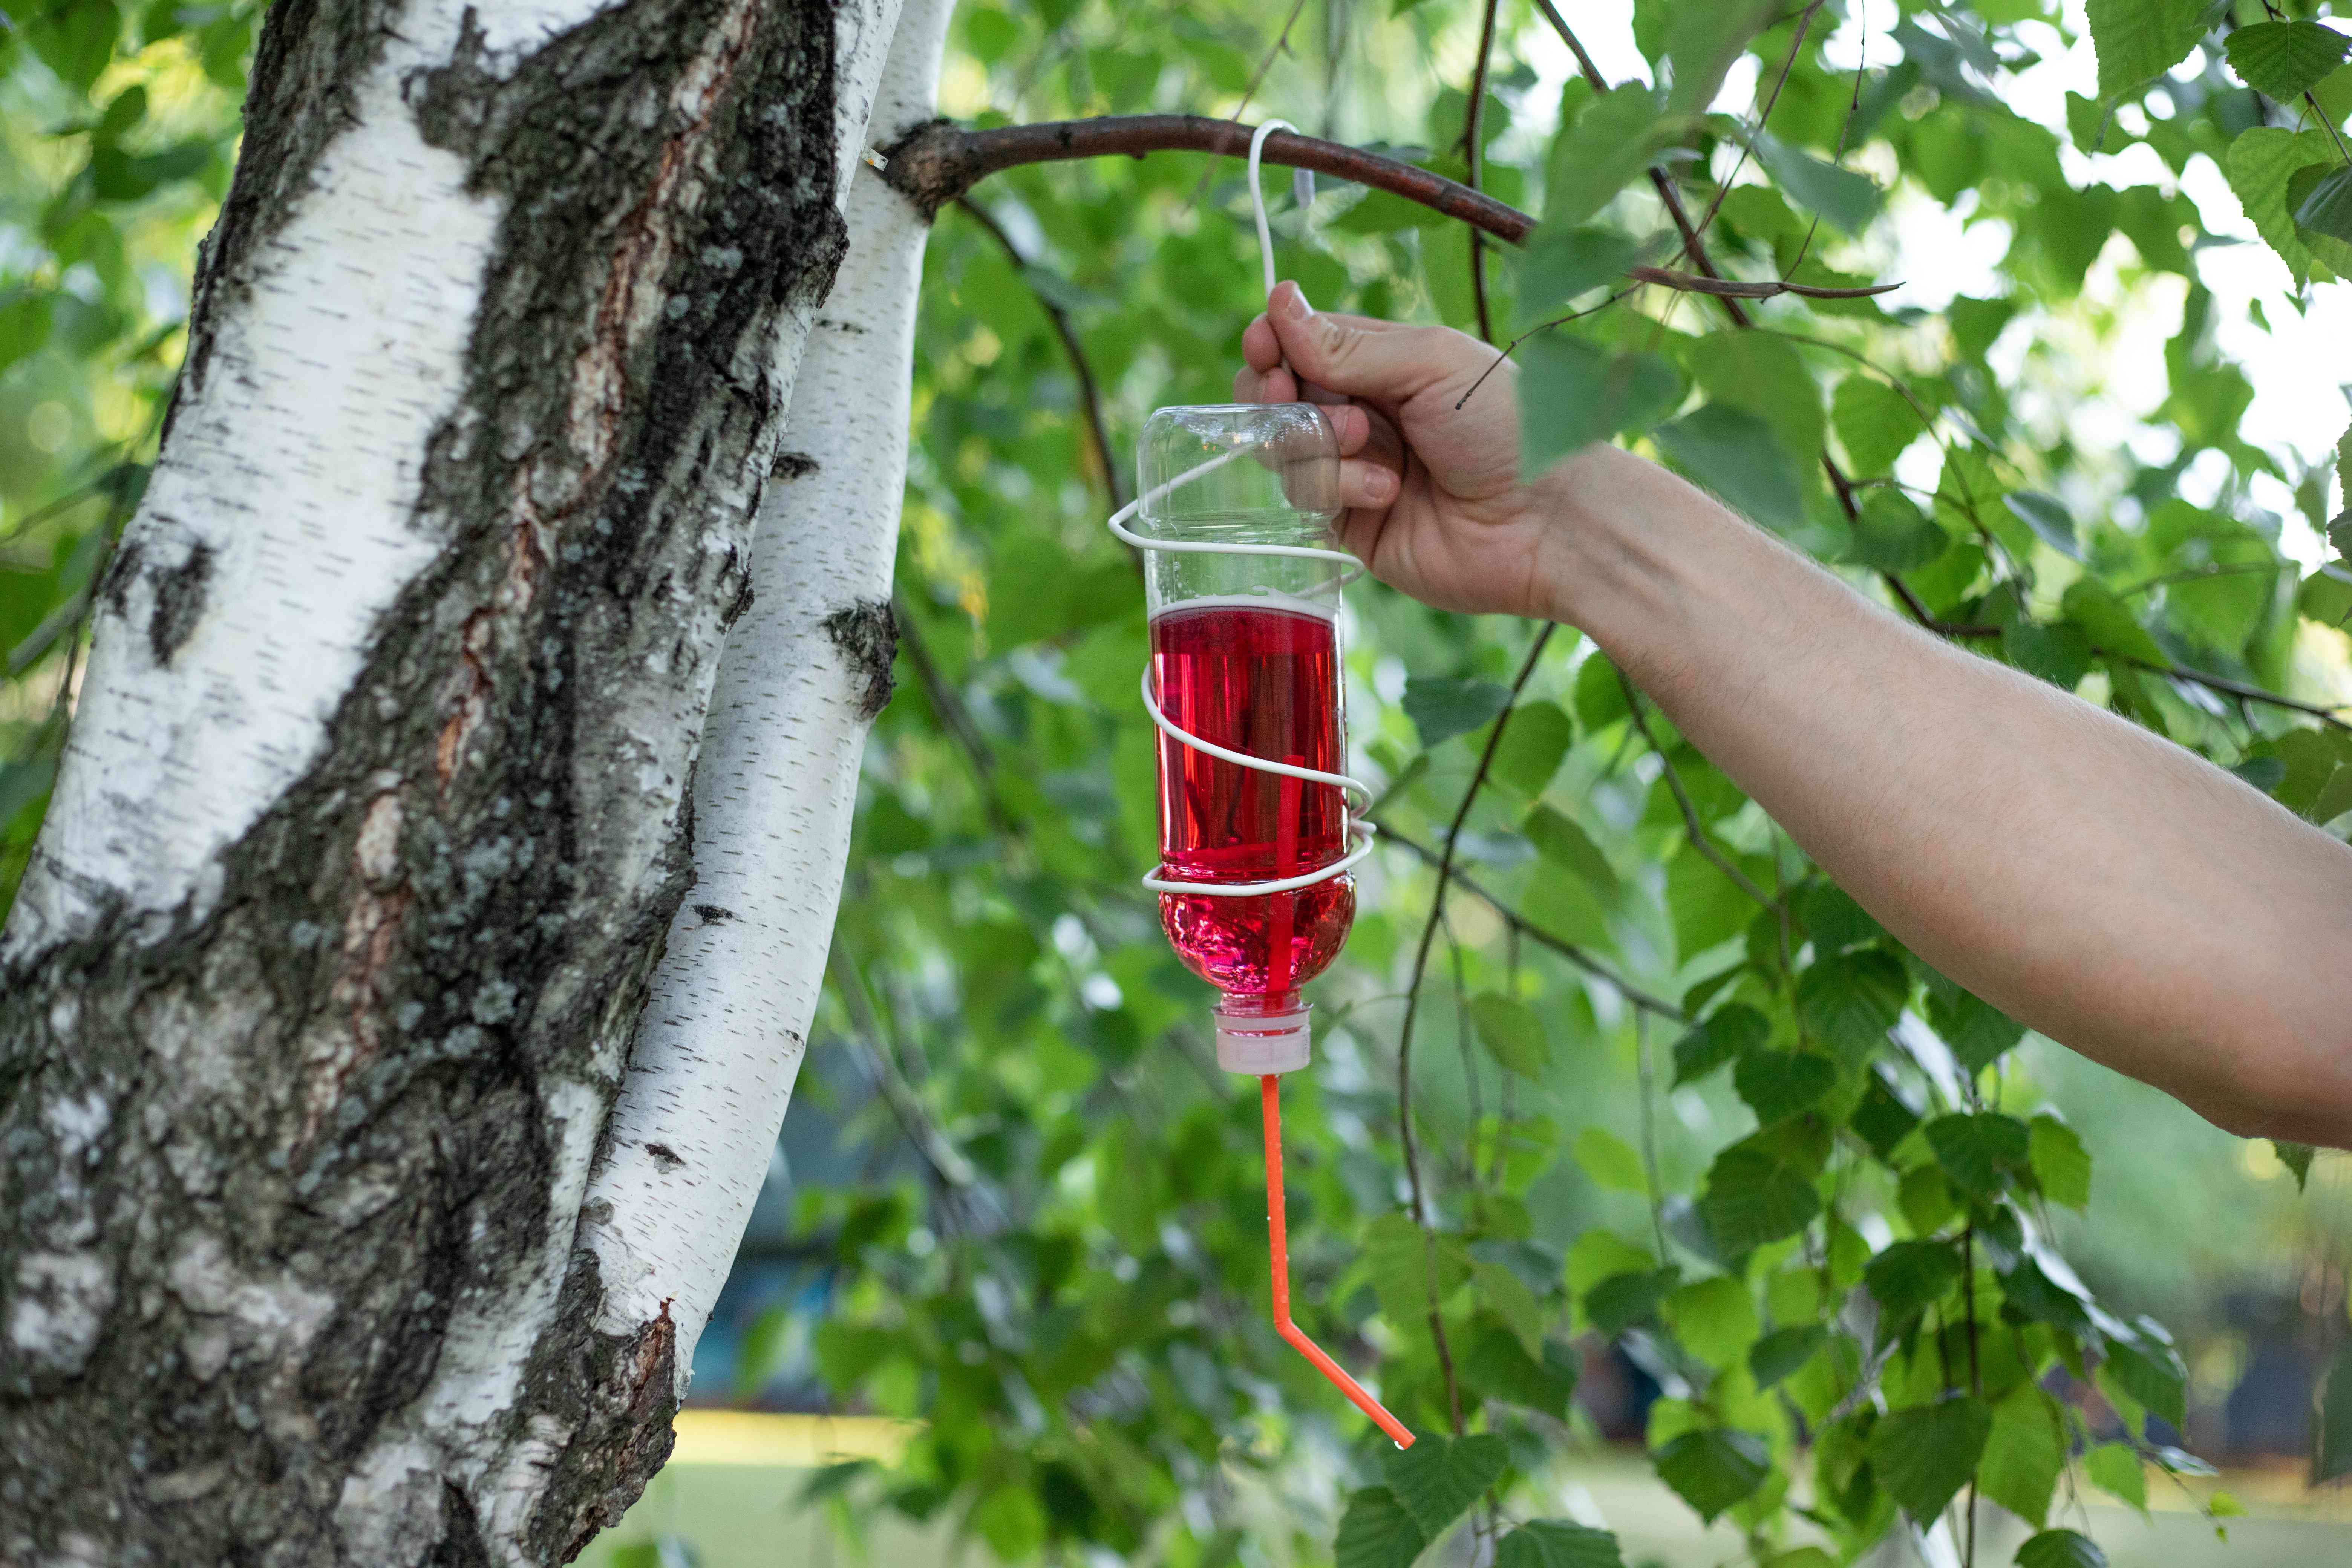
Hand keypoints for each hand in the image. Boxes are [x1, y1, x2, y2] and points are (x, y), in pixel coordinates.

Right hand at [1233, 282, 1558, 619]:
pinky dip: (1340, 487)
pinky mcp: (1351, 524)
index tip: (1264, 345)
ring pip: (1284, 447)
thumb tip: (1279, 302)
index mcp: (1385, 363)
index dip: (1273, 341)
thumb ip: (1350, 346)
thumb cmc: (1506, 428)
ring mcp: (1354, 470)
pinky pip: (1308, 498)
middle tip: (1288, 392)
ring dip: (1316, 442)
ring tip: (1367, 445)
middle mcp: (1363, 414)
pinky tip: (1389, 492)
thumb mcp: (1430, 364)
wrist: (1544, 522)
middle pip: (1277, 395)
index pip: (1302, 343)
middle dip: (1276, 391)